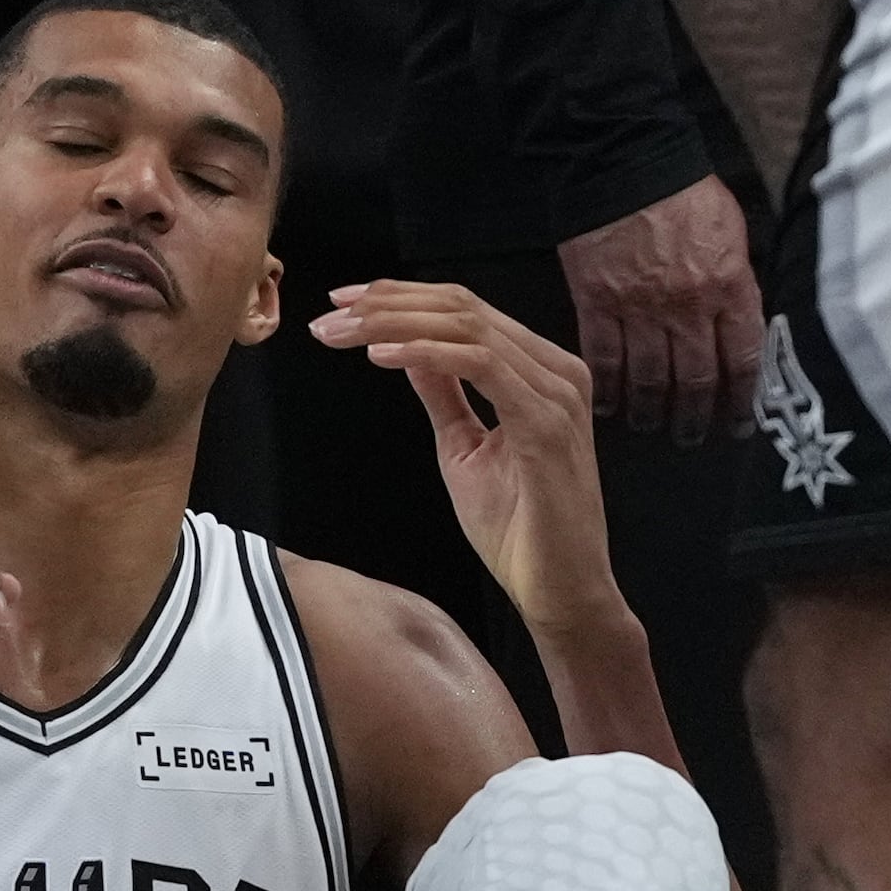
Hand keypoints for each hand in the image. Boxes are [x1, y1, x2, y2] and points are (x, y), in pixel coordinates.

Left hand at [312, 281, 628, 635]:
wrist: (559, 592)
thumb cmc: (520, 531)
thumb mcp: (463, 448)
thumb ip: (444, 394)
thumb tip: (409, 349)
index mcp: (539, 372)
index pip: (466, 311)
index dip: (401, 298)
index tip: (343, 304)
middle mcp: (555, 372)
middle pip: (464, 307)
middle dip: (388, 304)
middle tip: (331, 312)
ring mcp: (556, 395)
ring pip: (468, 328)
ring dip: (396, 324)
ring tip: (345, 332)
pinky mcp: (546, 425)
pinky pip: (479, 367)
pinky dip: (425, 354)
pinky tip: (380, 356)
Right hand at [557, 173, 764, 445]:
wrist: (624, 159)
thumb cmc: (682, 189)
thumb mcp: (731, 230)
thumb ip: (735, 279)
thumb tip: (738, 320)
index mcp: (728, 285)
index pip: (742, 359)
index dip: (742, 399)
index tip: (738, 423)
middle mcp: (687, 306)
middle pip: (695, 379)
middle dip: (695, 416)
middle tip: (691, 436)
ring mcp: (639, 308)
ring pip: (650, 378)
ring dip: (652, 410)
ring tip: (651, 424)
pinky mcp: (597, 302)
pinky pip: (605, 359)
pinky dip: (609, 387)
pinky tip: (611, 405)